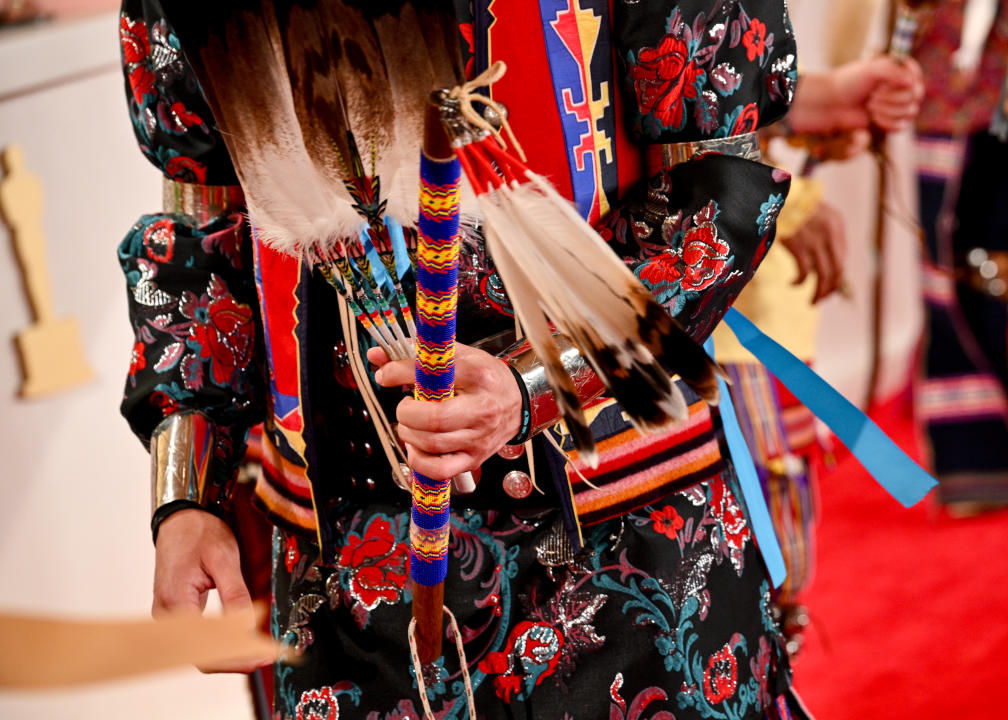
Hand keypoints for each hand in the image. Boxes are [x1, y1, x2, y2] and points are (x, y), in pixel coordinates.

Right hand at [153, 509, 270, 672]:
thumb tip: (248, 625)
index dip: (233, 659)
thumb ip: (235, 594)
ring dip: (228, 654)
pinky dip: (219, 643)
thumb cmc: (198, 533)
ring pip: (198, 649)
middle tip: (267, 655)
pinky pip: (197, 637)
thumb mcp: (224, 558)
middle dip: (234, 660)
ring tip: (259, 651)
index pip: (203, 648)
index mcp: (176, 602)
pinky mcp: (178, 613)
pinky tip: (242, 641)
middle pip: (200, 655)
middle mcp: (167, 615)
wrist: (179, 520)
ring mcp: (169, 616)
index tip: (260, 656)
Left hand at [368, 343, 521, 478]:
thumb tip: (377, 356)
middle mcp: (482, 407)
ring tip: (410, 425)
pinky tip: (417, 448)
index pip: (433, 374)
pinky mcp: (475, 458)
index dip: (399, 373)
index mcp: (477, 375)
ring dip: (409, 434)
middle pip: (434, 418)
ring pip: (433, 444)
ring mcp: (479, 437)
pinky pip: (440, 470)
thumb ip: (417, 354)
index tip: (386, 375)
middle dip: (406, 414)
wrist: (521, 403)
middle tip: (404, 407)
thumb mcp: (458, 356)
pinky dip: (420, 462)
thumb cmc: (485, 378)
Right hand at [779, 201, 846, 302]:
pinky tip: (793, 284)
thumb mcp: (812, 213)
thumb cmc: (788, 203)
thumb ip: (820, 233)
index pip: (843, 257)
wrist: (773, 192)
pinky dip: (800, 282)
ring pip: (824, 274)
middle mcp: (830, 232)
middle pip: (837, 269)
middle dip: (830, 289)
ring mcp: (815, 239)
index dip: (837, 276)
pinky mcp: (798, 245)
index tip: (828, 286)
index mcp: (836, 223)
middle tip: (820, 299)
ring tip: (812, 301)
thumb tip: (821, 262)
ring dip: (819, 292)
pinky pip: (804, 272)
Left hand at [788, 55, 923, 134]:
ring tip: (870, 105)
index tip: (881, 83)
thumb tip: (913, 83)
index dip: (901, 83)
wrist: (832, 104)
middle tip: (872, 95)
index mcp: (900, 69)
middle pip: (915, 96)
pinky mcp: (891, 121)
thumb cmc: (849, 83)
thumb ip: (893, 71)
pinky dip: (886, 123)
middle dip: (891, 98)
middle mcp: (902, 86)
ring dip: (887, 110)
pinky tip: (872, 117)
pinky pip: (902, 126)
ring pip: (910, 112)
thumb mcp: (870, 69)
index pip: (916, 77)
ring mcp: (898, 104)